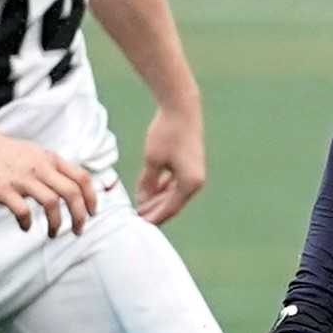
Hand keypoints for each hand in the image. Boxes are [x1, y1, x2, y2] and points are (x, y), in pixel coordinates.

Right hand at [0, 129, 100, 235]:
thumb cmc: (4, 151)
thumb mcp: (35, 153)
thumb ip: (52, 167)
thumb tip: (69, 185)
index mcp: (50, 159)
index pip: (81, 177)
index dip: (91, 197)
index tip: (92, 212)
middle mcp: (40, 168)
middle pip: (72, 193)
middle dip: (80, 216)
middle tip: (78, 230)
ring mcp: (22, 179)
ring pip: (51, 204)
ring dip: (56, 224)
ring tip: (53, 234)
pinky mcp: (4, 190)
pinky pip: (23, 211)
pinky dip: (27, 223)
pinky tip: (26, 227)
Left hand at [135, 99, 205, 225]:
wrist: (182, 108)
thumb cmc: (167, 133)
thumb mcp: (152, 160)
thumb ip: (147, 183)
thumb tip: (142, 201)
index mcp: (190, 184)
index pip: (169, 209)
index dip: (152, 217)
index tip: (137, 224)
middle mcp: (196, 181)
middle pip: (173, 203)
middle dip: (154, 211)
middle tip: (135, 217)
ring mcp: (195, 173)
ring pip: (174, 194)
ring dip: (158, 200)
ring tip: (140, 206)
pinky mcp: (191, 164)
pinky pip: (176, 182)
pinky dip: (163, 188)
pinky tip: (150, 190)